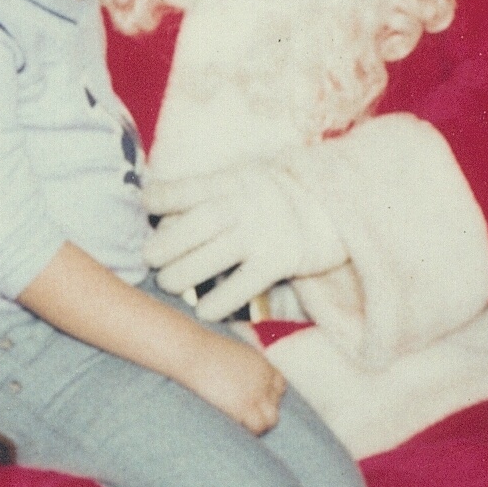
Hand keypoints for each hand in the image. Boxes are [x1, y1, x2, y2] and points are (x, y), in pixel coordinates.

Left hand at [144, 163, 348, 321]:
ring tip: (169, 284)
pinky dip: (217, 301)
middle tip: (149, 258)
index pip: (187, 188)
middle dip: (164, 244)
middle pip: (193, 225)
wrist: (341, 204)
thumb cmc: (287, 194)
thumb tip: (172, 206)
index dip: (160, 199)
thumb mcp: (252, 176)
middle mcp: (245, 204)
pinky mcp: (279, 260)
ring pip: (211, 256)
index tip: (145, 207)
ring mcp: (262, 233)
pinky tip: (204, 310)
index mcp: (234, 180)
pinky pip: (240, 286)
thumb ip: (218, 188)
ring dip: (182, 274)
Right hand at [179, 334, 285, 433]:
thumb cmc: (203, 352)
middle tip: (244, 412)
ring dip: (259, 422)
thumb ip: (243, 369)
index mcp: (262, 364)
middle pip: (276, 403)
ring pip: (272, 419)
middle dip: (263, 409)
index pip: (279, 386)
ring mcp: (256, 393)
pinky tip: (235, 425)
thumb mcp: (233, 355)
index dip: (268, 396)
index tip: (252, 400)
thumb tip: (237, 383)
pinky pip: (258, 426)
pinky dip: (249, 430)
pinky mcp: (244, 405)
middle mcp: (264, 379)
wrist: (193, 352)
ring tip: (241, 423)